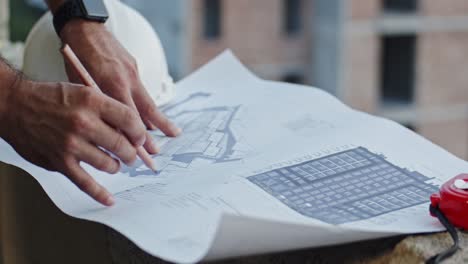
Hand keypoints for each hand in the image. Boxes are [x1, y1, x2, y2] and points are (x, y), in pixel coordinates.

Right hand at [0, 79, 146, 205]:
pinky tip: (109, 199)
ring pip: (109, 164)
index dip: (140, 132)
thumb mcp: (83, 91)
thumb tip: (131, 128)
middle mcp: (83, 123)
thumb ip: (107, 108)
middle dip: (131, 153)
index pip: (130, 120)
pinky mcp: (60, 162)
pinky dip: (100, 194)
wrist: (15, 106)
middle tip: (131, 154)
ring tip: (114, 163)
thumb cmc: (49, 97)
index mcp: (92, 101)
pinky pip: (85, 183)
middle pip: (123, 145)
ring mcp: (71, 145)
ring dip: (116, 166)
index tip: (140, 138)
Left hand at [60, 20, 180, 152]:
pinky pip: (144, 92)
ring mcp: (133, 73)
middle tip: (157, 152)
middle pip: (144, 112)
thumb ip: (97, 105)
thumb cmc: (77, 57)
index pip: (127, 117)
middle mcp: (126, 79)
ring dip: (159, 121)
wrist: (85, 29)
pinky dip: (149, 106)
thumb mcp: (80, 84)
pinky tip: (155, 118)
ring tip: (172, 134)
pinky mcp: (136, 68)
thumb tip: (109, 130)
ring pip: (148, 102)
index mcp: (111, 83)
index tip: (138, 152)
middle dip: (151, 134)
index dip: (133, 136)